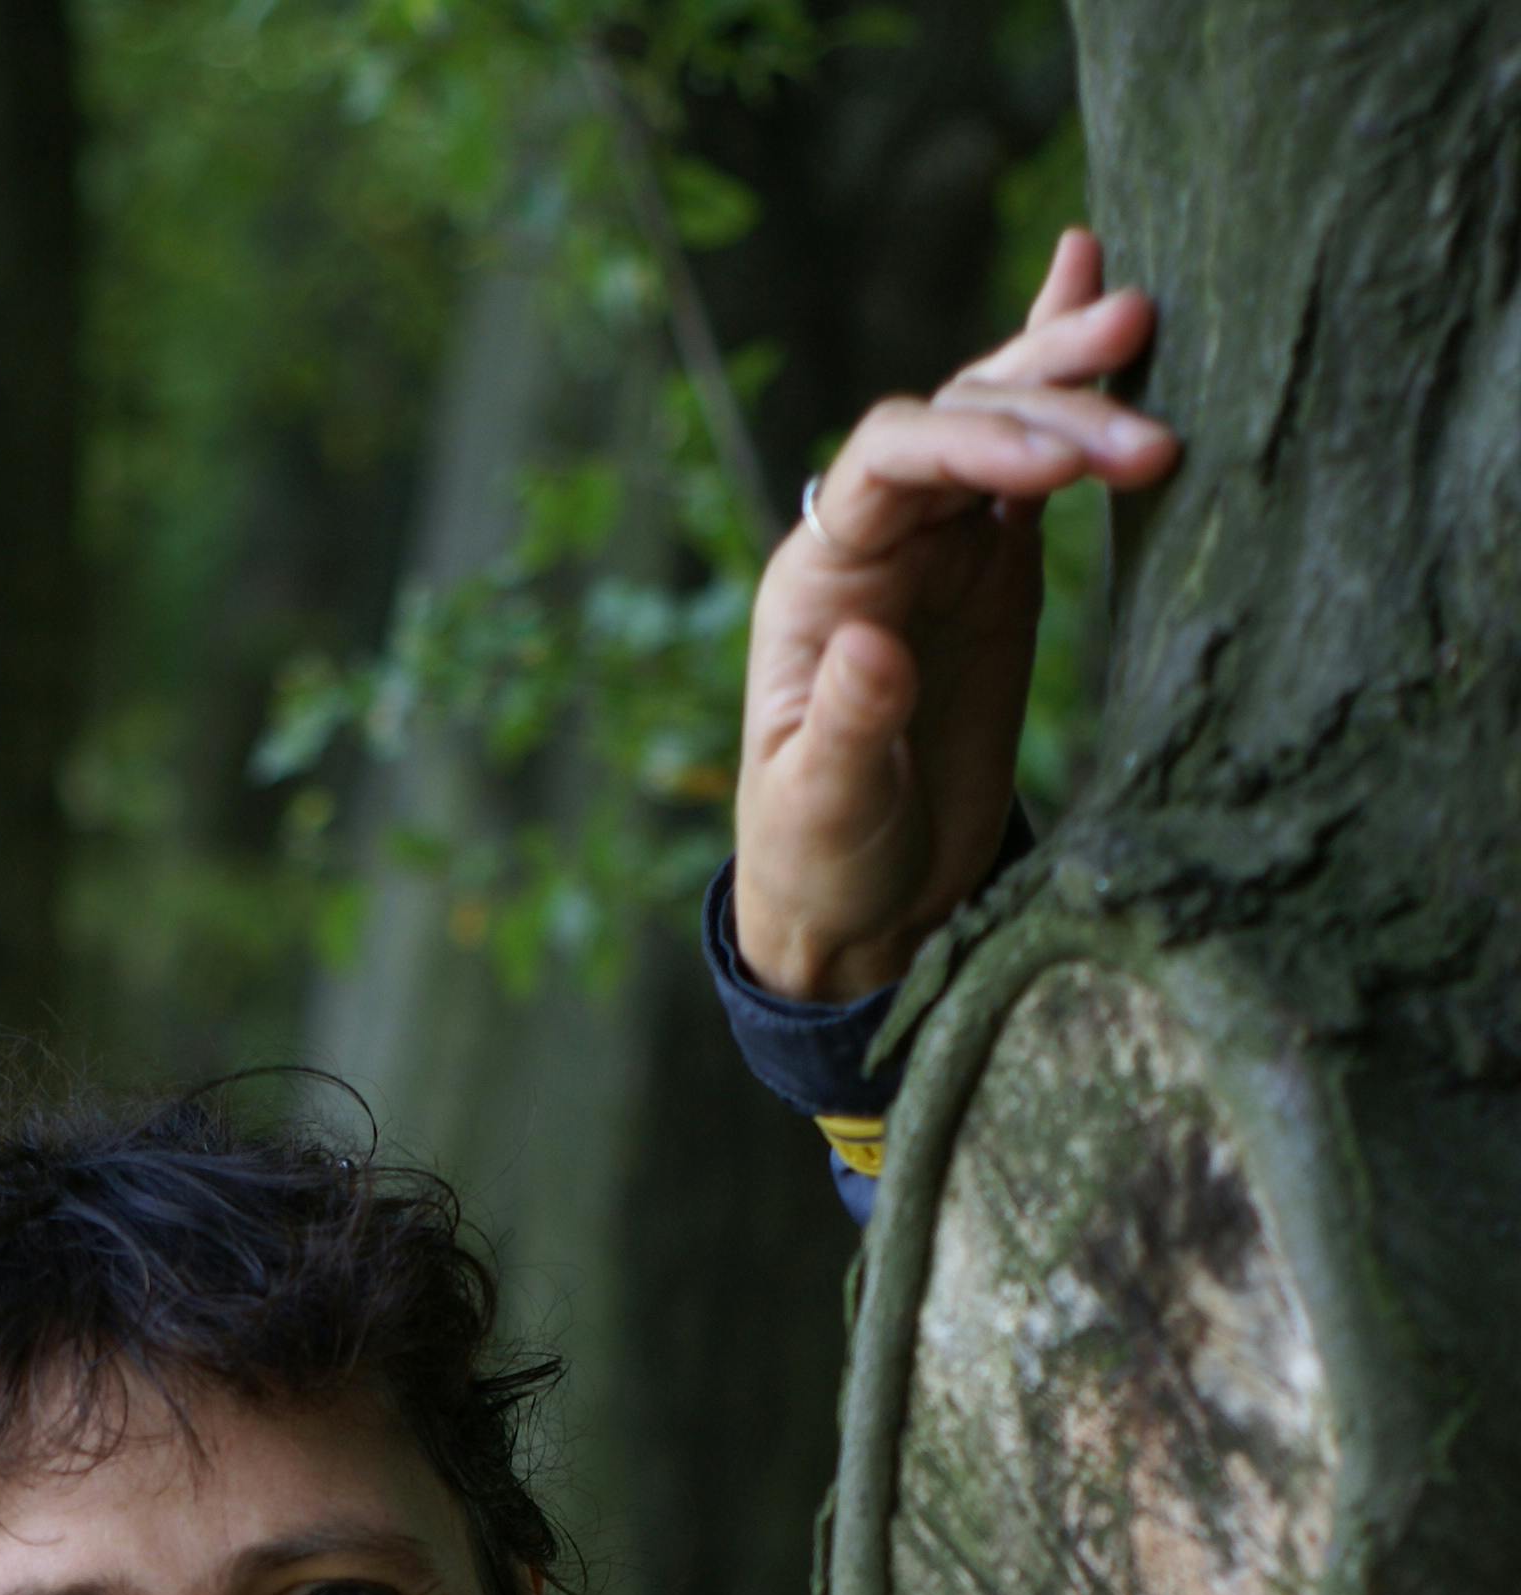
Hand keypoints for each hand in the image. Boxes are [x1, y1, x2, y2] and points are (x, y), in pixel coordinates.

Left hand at [732, 229, 1180, 1004]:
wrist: (863, 904)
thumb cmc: (823, 859)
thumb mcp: (825, 808)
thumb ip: (847, 727)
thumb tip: (872, 641)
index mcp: (820, 580)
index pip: (890, 461)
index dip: (972, 441)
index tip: (1060, 468)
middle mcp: (878, 543)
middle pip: (957, 420)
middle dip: (1044, 391)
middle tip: (1138, 353)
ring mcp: (941, 551)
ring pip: (1001, 426)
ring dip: (1069, 376)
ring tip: (1147, 316)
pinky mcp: (996, 576)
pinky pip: (1034, 471)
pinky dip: (1069, 402)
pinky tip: (1104, 324)